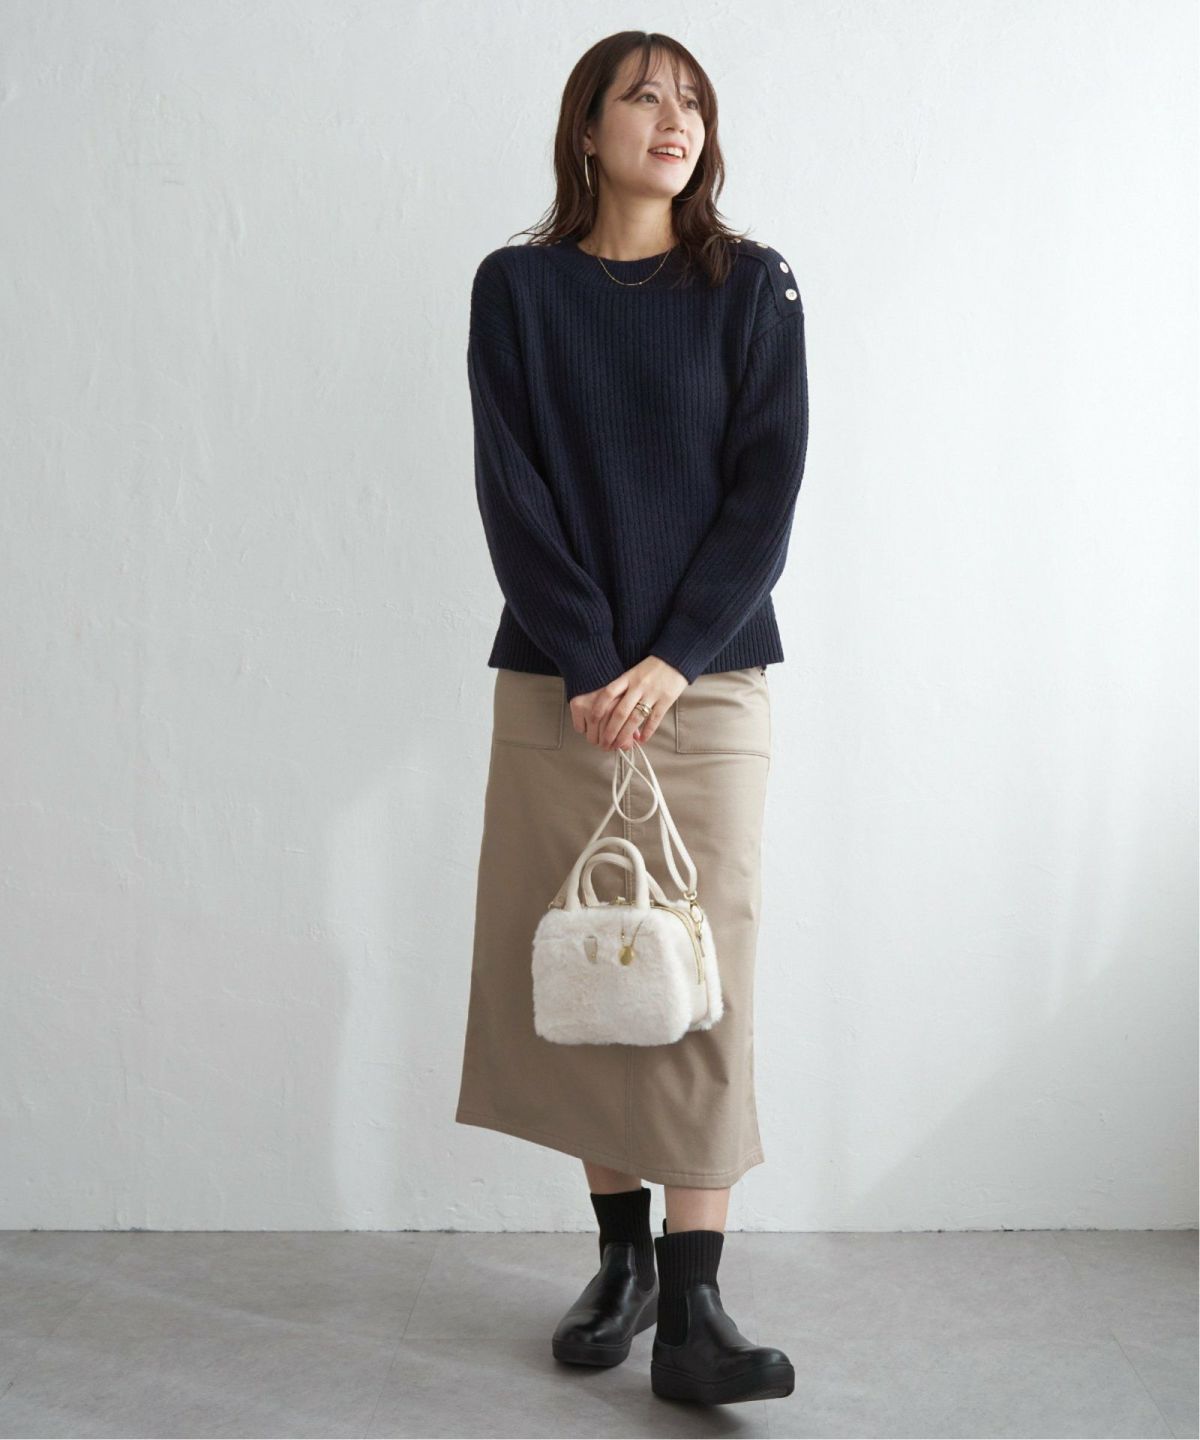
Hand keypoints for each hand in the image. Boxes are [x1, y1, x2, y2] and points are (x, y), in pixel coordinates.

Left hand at [569, 656, 687, 750]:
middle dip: (610, 730)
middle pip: (620, 711)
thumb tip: (608, 709)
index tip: (592, 722)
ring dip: (626, 735)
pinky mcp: (666, 700)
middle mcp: (638, 686)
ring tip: (619, 746)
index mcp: (628, 677)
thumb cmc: (651, 668)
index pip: (608, 693)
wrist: (675, 659)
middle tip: (604, 743)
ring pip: (635, 718)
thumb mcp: (633, 672)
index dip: (598, 708)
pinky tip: (641, 740)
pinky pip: (654, 719)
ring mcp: (652, 693)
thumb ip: (622, 688)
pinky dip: (647, 731)